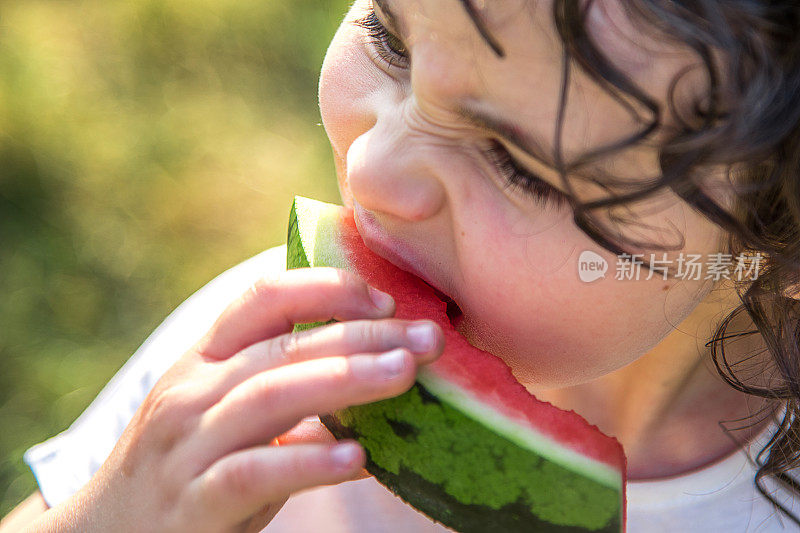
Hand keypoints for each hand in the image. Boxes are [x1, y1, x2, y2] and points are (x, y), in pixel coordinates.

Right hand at [30, 267, 443, 532]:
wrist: (108, 532)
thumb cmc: (190, 462)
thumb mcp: (228, 410)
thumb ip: (286, 382)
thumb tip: (376, 362)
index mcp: (205, 357)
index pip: (263, 298)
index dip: (326, 288)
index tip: (385, 298)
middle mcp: (192, 390)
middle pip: (284, 347)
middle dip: (362, 334)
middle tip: (427, 337)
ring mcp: (187, 445)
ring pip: (270, 396)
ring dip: (344, 379)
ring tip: (403, 373)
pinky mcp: (193, 501)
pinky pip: (253, 473)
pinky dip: (306, 462)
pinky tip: (357, 456)